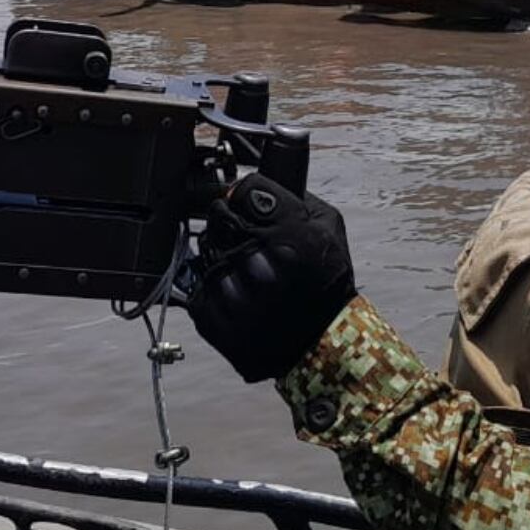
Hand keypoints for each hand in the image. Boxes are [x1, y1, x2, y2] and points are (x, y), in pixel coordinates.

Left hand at [190, 176, 356, 382]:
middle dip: (229, 221)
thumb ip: (299, 199)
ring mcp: (233, 293)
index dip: (244, 196)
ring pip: (206, 248)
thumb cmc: (327, 288)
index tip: (246, 204)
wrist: (320, 346)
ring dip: (219, 252)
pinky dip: (211, 282)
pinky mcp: (214, 318)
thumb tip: (263, 183)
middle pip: (221, 217)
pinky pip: (197, 282)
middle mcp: (260, 264)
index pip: (245, 191)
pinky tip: (235, 291)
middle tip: (242, 236)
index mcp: (290, 237)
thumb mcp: (331, 232)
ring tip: (242, 268)